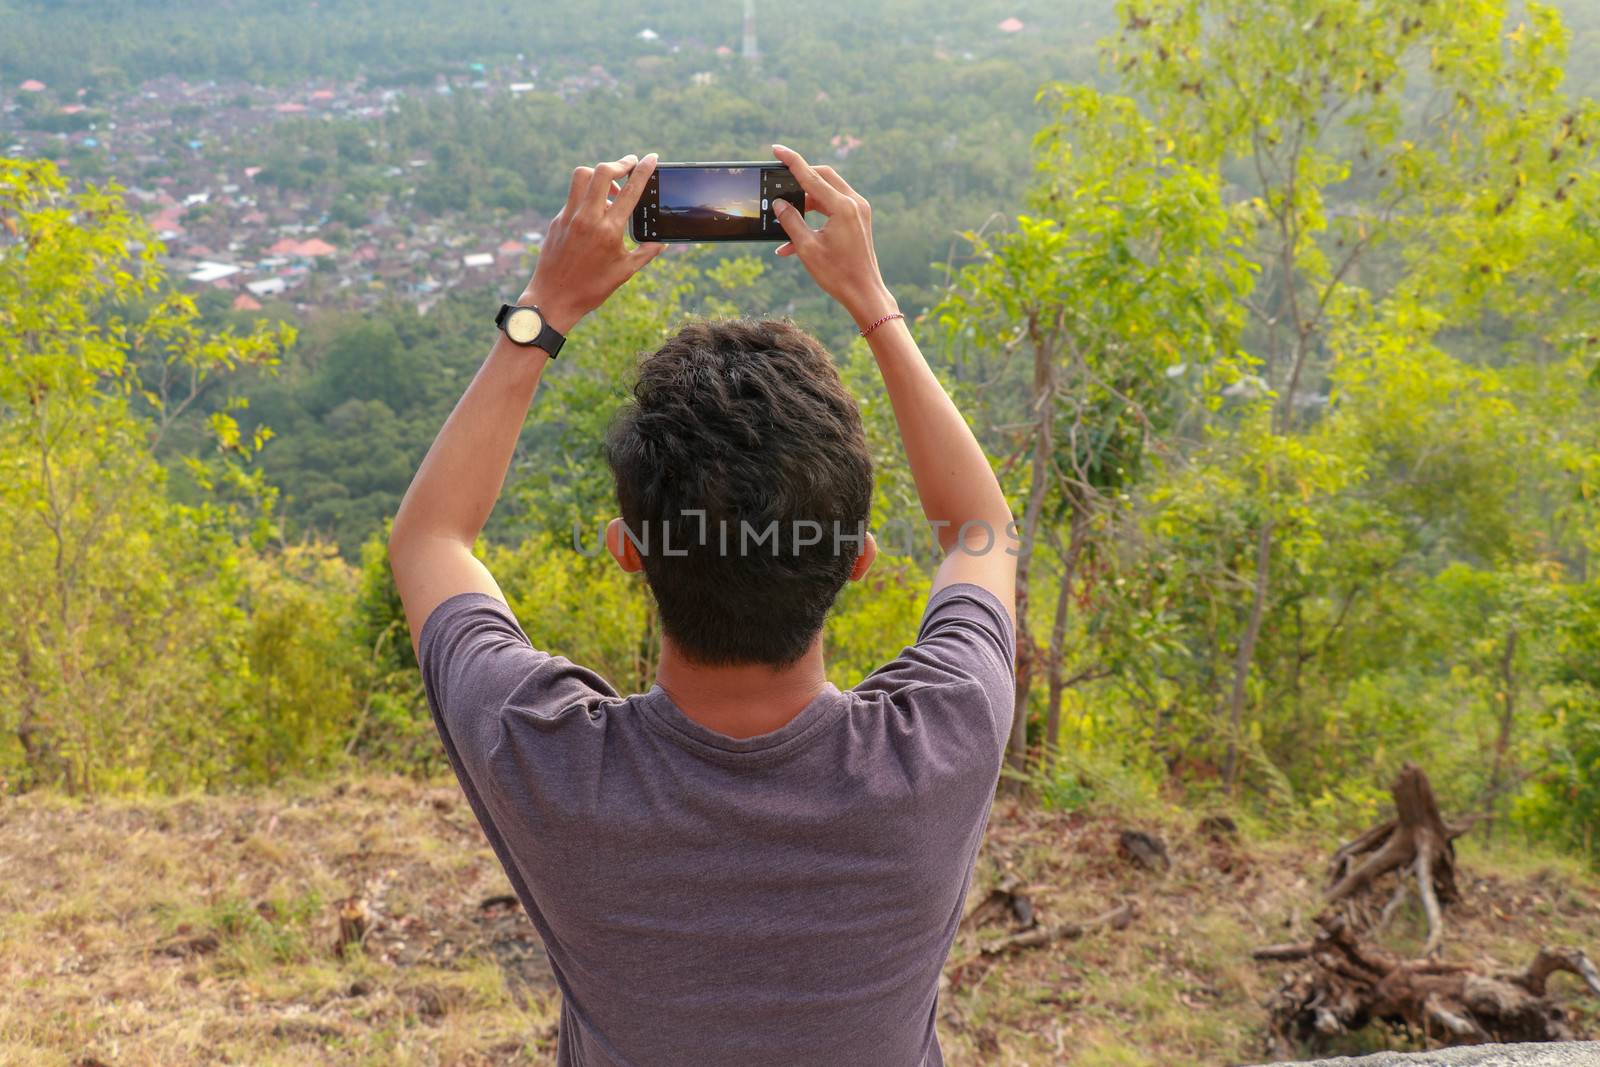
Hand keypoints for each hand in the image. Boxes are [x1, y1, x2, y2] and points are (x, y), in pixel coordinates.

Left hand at [519, 153, 664, 333]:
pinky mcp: (557, 220)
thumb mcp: (624, 272)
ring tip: (611, 185)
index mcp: (608, 231)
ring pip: (582, 176)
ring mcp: (569, 216)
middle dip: (620, 163)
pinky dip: (586, 193)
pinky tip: (595, 207)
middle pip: (603, 172)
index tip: (651, 158)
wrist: (553, 299)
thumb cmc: (591, 288)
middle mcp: (587, 218)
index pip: (630, 191)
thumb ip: (646, 253)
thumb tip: (662, 242)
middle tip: (630, 163)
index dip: (642, 171)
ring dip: (599, 173)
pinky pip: (573, 196)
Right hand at [770, 144, 897, 329]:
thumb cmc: (837, 274)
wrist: (864, 293)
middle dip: (801, 176)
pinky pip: (834, 207)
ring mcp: (859, 210)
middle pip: (823, 176)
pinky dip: (816, 214)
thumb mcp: (807, 248)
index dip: (792, 161)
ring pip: (828, 191)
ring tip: (786, 214)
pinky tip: (796, 235)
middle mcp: (854, 203)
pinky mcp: (859, 220)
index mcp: (842, 207)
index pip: (811, 176)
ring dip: (806, 200)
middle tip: (781, 179)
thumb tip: (779, 204)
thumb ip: (791, 221)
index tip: (776, 149)